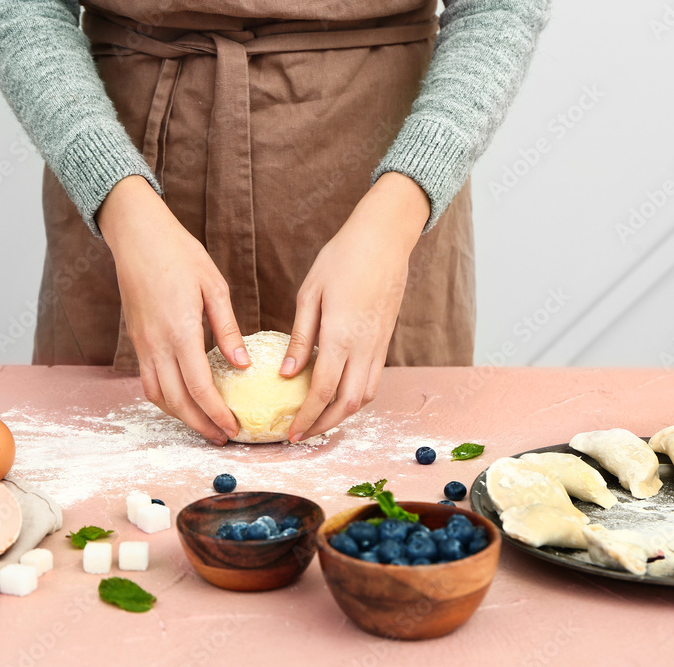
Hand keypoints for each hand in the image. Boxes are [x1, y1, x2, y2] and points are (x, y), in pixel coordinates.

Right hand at [98, 175, 250, 444]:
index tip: (234, 428)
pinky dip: (165, 398)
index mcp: (180, 331)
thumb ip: (228, 329)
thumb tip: (243, 365)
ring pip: (158, 396)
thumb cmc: (179, 254)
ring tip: (204, 424)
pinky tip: (183, 399)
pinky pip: (147, 380)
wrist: (137, 236)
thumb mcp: (213, 286)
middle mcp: (157, 344)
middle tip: (222, 437)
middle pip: (176, 401)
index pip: (199, 387)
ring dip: (181, 416)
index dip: (217, 413)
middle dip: (200, 425)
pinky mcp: (137, 340)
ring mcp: (142, 344)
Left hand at [281, 172, 430, 440]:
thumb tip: (287, 375)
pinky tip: (338, 393)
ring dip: (343, 414)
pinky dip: (356, 396)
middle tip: (302, 434)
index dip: (306, 417)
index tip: (290, 432)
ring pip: (365, 396)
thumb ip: (300, 337)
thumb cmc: (342, 258)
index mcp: (341, 336)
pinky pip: (373, 380)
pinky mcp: (385, 340)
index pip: (323, 391)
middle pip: (348, 404)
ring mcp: (379, 345)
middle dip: (324, 425)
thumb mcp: (310, 294)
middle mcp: (364, 347)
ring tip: (319, 418)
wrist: (384, 239)